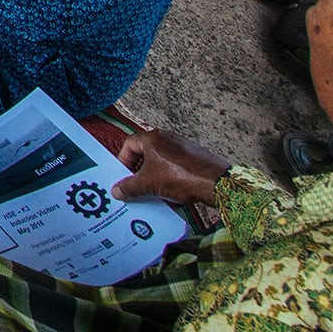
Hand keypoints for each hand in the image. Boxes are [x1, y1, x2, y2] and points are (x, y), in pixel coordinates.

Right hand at [116, 128, 232, 205]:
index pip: (129, 145)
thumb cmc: (181, 176)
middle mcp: (168, 138)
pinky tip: (171, 193)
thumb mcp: (148, 184)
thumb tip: (118, 190)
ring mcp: (182, 148)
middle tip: (135, 186)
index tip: (123, 176)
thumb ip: (129, 186)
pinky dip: (169, 179)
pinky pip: (175, 168)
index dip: (123, 161)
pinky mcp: (194, 158)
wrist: (215, 182)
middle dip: (139, 172)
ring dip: (154, 177)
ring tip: (153, 192)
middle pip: (145, 154)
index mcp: (153, 138)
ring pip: (161, 162)